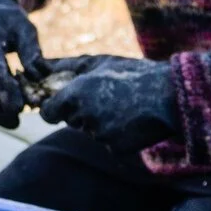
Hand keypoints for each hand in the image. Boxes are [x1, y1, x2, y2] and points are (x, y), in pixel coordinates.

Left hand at [37, 55, 176, 151]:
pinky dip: (117, 135)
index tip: (64, 103)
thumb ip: (66, 66)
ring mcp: (99, 134)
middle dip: (83, 112)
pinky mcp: (115, 148)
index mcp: (75, 94)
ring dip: (101, 123)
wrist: (170, 96)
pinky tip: (132, 121)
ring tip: (124, 107)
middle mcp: (84, 115)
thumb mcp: (100, 62)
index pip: (48, 112)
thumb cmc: (133, 74)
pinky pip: (108, 144)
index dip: (55, 108)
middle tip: (108, 98)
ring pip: (91, 132)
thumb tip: (40, 66)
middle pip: (71, 121)